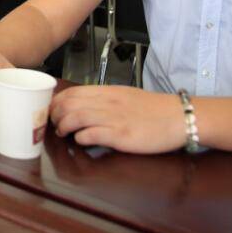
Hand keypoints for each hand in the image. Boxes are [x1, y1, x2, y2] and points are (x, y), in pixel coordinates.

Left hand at [50, 86, 185, 153]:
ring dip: (63, 126)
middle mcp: (107, 102)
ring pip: (75, 117)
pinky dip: (80, 138)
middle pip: (69, 104)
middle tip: (54, 123)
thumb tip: (82, 107)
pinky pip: (91, 134)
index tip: (52, 110)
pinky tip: (80, 141)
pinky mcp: (120, 135)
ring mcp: (113, 118)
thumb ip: (103, 100)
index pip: (72, 92)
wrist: (179, 117)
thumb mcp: (125, 96)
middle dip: (55, 115)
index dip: (56, 102)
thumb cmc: (154, 109)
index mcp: (107, 92)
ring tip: (63, 132)